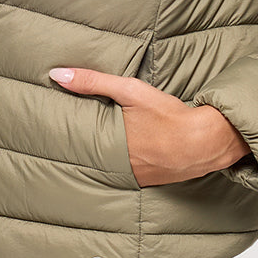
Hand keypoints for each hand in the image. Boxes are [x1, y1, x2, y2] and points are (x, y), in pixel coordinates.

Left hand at [48, 66, 251, 185]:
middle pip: (92, 159)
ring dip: (104, 160)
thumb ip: (94, 82)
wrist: (207, 142)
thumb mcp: (130, 91)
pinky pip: (130, 174)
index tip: (50, 135)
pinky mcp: (151, 181)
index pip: (76, 147)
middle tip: (67, 142)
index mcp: (110, 148)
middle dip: (82, 152)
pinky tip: (127, 156)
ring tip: (93, 150)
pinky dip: (125, 165)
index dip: (64, 142)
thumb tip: (57, 75)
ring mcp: (136, 178)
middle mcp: (120, 168)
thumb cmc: (169, 116)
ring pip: (110, 168)